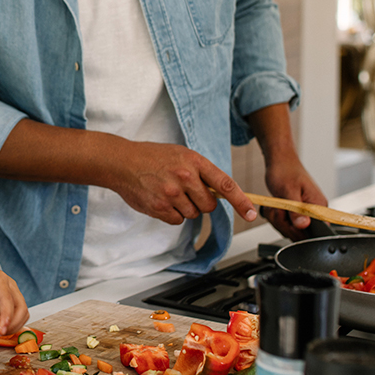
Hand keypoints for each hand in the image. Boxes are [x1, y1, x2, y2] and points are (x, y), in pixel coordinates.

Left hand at [0, 257, 29, 338]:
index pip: (8, 301)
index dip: (7, 318)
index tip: (0, 331)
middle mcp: (9, 285)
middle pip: (21, 308)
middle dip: (12, 324)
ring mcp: (9, 293)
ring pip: (21, 313)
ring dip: (12, 326)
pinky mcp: (7, 301)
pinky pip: (14, 315)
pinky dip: (9, 324)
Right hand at [108, 142, 258, 225]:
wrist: (122, 162)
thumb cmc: (152, 157)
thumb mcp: (181, 155)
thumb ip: (201, 172)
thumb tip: (220, 192)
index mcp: (194, 161)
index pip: (225, 184)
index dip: (242, 201)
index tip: (252, 214)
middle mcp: (185, 177)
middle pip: (209, 205)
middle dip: (201, 202)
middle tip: (186, 191)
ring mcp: (172, 193)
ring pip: (193, 214)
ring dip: (184, 208)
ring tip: (168, 192)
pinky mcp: (159, 207)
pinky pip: (177, 220)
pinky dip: (171, 214)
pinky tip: (160, 200)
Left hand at [263, 155, 327, 240]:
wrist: (280, 162)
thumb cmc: (285, 171)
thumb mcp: (288, 191)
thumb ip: (296, 210)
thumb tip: (303, 225)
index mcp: (319, 207)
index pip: (315, 232)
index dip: (298, 230)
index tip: (287, 218)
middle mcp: (315, 213)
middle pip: (300, 234)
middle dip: (284, 223)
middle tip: (278, 208)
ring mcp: (306, 214)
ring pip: (290, 230)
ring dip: (278, 220)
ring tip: (276, 205)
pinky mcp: (297, 214)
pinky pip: (286, 225)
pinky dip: (277, 218)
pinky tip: (275, 207)